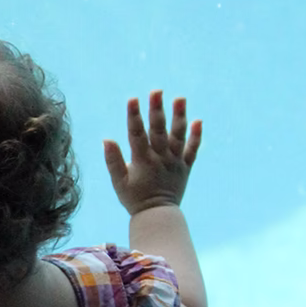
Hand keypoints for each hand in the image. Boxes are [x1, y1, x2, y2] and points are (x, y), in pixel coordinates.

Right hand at [103, 90, 201, 214]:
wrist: (157, 215)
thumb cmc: (134, 199)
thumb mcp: (118, 182)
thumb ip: (112, 161)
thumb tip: (106, 139)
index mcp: (142, 161)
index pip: (136, 134)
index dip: (133, 116)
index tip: (132, 99)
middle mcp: (160, 158)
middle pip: (158, 130)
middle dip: (157, 109)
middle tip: (157, 91)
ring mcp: (175, 161)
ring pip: (178, 136)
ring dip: (179, 116)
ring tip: (180, 98)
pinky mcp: (185, 167)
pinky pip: (193, 150)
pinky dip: (196, 136)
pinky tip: (198, 120)